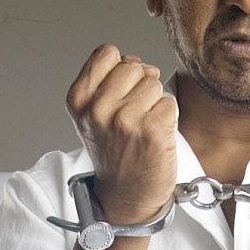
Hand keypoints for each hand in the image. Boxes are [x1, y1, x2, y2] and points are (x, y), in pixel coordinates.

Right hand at [66, 44, 178, 223]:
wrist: (126, 195)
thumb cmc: (115, 153)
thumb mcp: (92, 114)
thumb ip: (106, 82)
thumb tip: (139, 64)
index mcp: (79, 99)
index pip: (108, 53)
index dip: (122, 69)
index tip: (121, 94)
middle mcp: (98, 108)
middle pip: (134, 65)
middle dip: (140, 86)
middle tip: (134, 116)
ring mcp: (125, 119)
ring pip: (153, 83)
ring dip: (155, 103)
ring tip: (143, 128)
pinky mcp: (152, 130)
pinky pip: (170, 103)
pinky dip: (168, 118)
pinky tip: (156, 137)